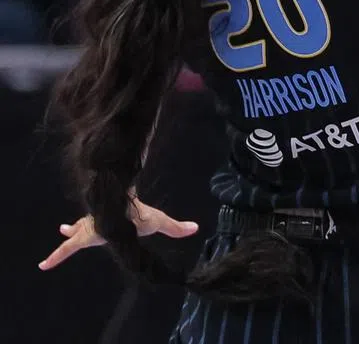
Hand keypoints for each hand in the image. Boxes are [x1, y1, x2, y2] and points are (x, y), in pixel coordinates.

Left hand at [38, 201, 197, 270]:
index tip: (113, 216)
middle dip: (84, 222)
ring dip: (72, 231)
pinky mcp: (83, 237)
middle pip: (91, 222)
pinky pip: (67, 248)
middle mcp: (101, 222)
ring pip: (78, 231)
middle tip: (72, 223)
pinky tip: (43, 266)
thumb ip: (175, 227)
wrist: (122, 211)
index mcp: (117, 219)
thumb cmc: (139, 216)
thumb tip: (196, 228)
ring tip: (63, 229)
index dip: (110, 217)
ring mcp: (90, 228)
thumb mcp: (160, 222)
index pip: (111, 218)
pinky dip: (56, 256)